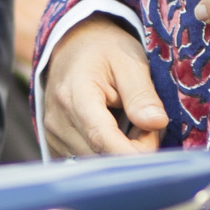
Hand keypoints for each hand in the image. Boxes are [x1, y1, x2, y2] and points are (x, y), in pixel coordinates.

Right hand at [38, 16, 168, 156]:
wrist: (73, 46)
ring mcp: (52, 136)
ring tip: (129, 124)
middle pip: (101, 156)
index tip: (156, 142)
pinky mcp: (54, 145)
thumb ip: (142, 95)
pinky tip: (114, 133)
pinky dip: (106, 154)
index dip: (134, 151)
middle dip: (132, 150)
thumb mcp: (129, 62)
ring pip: (95, 163)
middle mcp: (57, 121)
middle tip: (147, 125)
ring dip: (120, 153)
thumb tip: (157, 124)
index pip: (103, 140)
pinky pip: (86, 162)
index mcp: (75, 96)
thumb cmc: (104, 50)